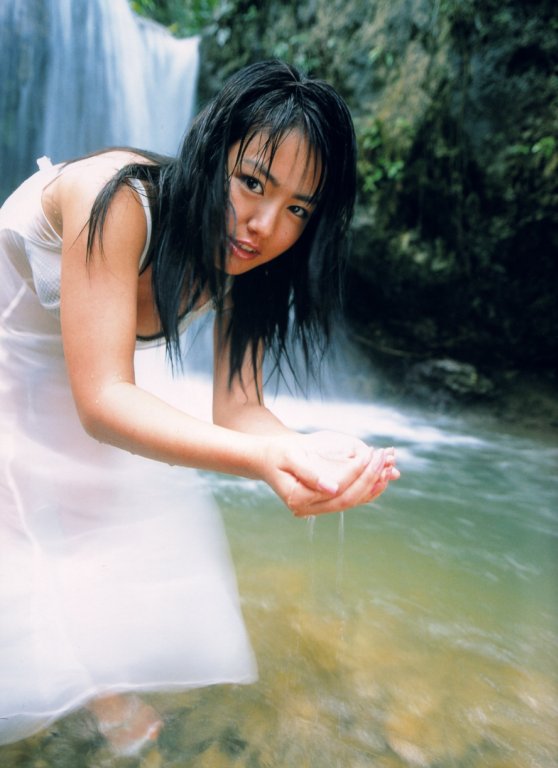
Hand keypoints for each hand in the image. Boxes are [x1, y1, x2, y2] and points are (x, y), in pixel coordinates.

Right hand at [261, 431, 398, 516]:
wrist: (267, 460)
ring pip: (352, 502)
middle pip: (348, 498)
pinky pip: (349, 500)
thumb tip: (332, 488)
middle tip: (383, 457)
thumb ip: (309, 473)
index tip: (370, 453)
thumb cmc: (278, 454)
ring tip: (389, 468)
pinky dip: (366, 489)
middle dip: (369, 478)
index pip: (337, 488)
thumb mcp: (290, 456)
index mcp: (299, 498)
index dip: (356, 471)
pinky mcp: (323, 504)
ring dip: (372, 486)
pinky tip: (380, 478)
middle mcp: (308, 509)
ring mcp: (316, 509)